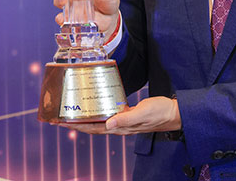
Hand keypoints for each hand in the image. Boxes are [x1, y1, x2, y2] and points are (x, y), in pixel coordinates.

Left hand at [61, 96, 180, 135]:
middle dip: (76, 123)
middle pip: (93, 126)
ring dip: (85, 118)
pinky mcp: (127, 114)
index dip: (77, 126)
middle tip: (61, 117)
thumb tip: (109, 124)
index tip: (62, 123)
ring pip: (99, 121)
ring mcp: (123, 121)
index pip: (94, 129)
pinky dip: (98, 111)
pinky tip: (95, 106)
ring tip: (73, 112)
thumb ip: (127, 119)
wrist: (174, 113)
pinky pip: (108, 114)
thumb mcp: (143, 113)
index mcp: (121, 127)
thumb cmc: (160, 112)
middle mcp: (120, 126)